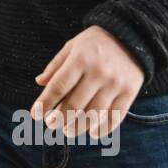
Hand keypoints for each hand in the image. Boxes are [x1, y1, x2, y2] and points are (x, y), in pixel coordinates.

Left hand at [32, 25, 143, 139]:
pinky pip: (115, 116)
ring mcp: (115, 84)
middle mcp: (98, 72)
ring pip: (94, 114)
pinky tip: (93, 133)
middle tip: (51, 125)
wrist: (132, 35)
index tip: (36, 114)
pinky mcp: (130, 92)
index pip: (58, 87)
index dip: (45, 103)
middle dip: (59, 119)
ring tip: (68, 131)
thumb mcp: (72, 46)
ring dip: (78, 127)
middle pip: (74, 104)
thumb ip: (56, 65)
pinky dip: (103, 129)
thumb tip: (39, 83)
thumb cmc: (95, 42)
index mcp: (80, 59)